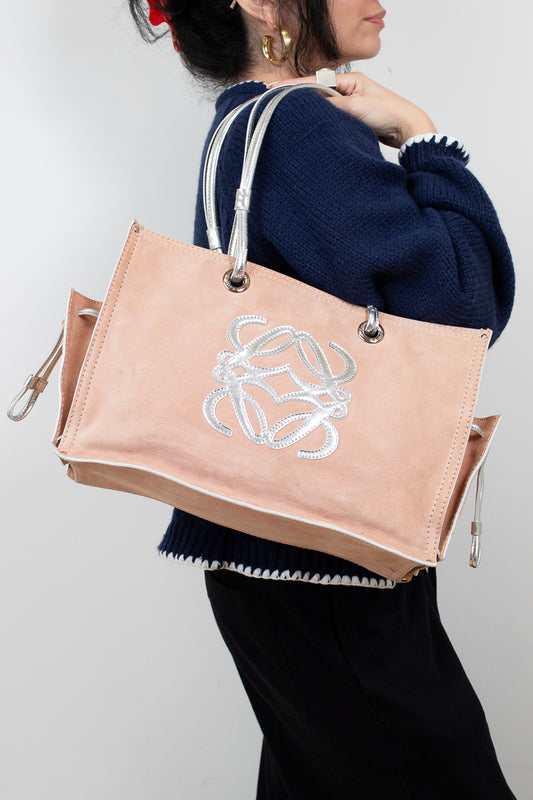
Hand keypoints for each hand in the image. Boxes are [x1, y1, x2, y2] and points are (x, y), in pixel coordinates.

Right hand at [269, 72, 436, 148]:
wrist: (407, 130)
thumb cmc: (389, 114)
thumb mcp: (356, 108)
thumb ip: (332, 106)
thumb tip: (309, 106)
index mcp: (351, 80)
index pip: (316, 80)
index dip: (295, 87)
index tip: (275, 90)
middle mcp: (349, 90)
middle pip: (318, 94)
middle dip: (300, 100)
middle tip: (278, 104)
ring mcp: (351, 105)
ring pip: (324, 108)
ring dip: (312, 113)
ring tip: (291, 117)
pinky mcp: (353, 120)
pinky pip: (332, 119)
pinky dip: (322, 122)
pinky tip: (312, 127)